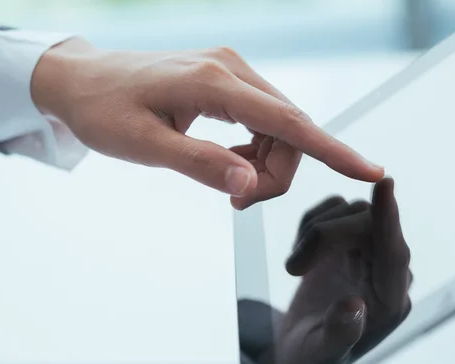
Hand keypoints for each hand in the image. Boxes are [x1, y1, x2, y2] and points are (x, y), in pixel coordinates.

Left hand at [31, 38, 383, 209]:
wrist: (82, 81)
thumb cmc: (104, 111)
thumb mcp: (143, 146)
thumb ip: (199, 165)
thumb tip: (250, 185)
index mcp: (213, 81)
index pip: (288, 122)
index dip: (333, 150)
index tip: (373, 171)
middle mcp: (231, 69)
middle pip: (288, 129)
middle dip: (277, 172)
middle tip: (238, 202)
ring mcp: (230, 71)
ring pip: (278, 126)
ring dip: (266, 163)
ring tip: (228, 185)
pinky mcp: (225, 79)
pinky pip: (261, 119)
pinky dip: (255, 149)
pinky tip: (228, 160)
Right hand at [261, 178, 411, 363]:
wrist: (299, 352)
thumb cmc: (313, 359)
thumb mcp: (320, 354)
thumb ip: (340, 332)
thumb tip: (355, 304)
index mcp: (389, 302)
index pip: (394, 253)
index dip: (389, 219)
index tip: (385, 184)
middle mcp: (383, 273)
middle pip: (366, 225)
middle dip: (324, 237)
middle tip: (292, 268)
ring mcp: (364, 256)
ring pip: (350, 213)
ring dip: (315, 232)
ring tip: (294, 268)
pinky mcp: (344, 245)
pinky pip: (333, 213)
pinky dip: (310, 225)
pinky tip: (301, 255)